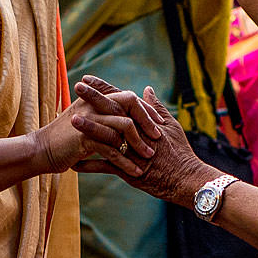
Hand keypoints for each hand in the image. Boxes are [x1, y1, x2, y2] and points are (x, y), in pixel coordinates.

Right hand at [39, 75, 151, 174]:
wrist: (41, 150)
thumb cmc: (65, 139)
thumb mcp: (87, 123)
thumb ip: (105, 116)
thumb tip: (126, 117)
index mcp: (97, 100)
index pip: (128, 97)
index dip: (145, 109)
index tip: (158, 123)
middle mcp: (94, 106)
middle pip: (129, 104)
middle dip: (147, 120)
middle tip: (158, 137)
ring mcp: (90, 120)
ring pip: (124, 126)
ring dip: (139, 143)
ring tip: (149, 157)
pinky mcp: (85, 139)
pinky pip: (112, 150)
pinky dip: (125, 162)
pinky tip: (136, 173)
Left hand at [81, 84, 209, 202]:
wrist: (186, 179)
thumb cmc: (180, 152)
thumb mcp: (172, 126)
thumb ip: (157, 107)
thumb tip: (147, 89)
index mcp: (145, 120)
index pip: (122, 98)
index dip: (104, 88)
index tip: (87, 78)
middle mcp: (137, 133)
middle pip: (113, 112)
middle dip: (94, 98)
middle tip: (76, 87)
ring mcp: (132, 151)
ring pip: (107, 136)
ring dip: (88, 128)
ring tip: (71, 119)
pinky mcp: (128, 170)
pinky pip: (105, 167)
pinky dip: (89, 166)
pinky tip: (73, 164)